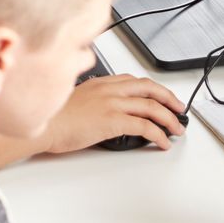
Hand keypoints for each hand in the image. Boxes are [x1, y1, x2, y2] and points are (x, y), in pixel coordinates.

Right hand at [44, 72, 186, 153]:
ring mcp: (112, 103)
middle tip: (179, 109)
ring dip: (169, 119)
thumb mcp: (74, 100)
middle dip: (169, 99)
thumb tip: (102, 112)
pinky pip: (145, 126)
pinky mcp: (113, 121)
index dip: (153, 88)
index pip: (134, 80)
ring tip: (176, 129)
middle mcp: (109, 89)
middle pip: (149, 88)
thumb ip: (92, 100)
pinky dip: (159, 134)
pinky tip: (163, 142)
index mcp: (100, 82)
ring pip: (152, 107)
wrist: (44, 125)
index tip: (161, 96)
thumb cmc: (53, 117)